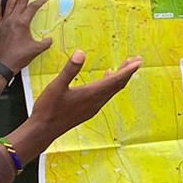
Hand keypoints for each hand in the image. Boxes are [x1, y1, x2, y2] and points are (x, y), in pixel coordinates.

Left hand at [0, 0, 51, 71]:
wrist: (4, 64)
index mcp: (23, 22)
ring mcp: (4, 21)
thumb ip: (45, 42)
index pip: (33, 8)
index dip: (40, 1)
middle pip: (21, 1)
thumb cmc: (20, 56)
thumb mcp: (37, 49)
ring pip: (9, 3)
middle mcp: (13, 19)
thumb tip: (50, 39)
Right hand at [24, 51, 142, 142]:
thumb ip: (70, 69)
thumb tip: (81, 52)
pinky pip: (105, 95)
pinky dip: (109, 85)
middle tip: (137, 60)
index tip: (138, 62)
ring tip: (126, 66)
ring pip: (112, 91)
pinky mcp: (88, 110)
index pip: (115, 80)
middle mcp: (96, 102)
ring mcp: (93, 107)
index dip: (128, 70)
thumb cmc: (48, 108)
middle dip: (128, 72)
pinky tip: (106, 77)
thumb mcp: (57, 86)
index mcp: (91, 94)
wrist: (43, 130)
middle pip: (117, 85)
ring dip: (120, 78)